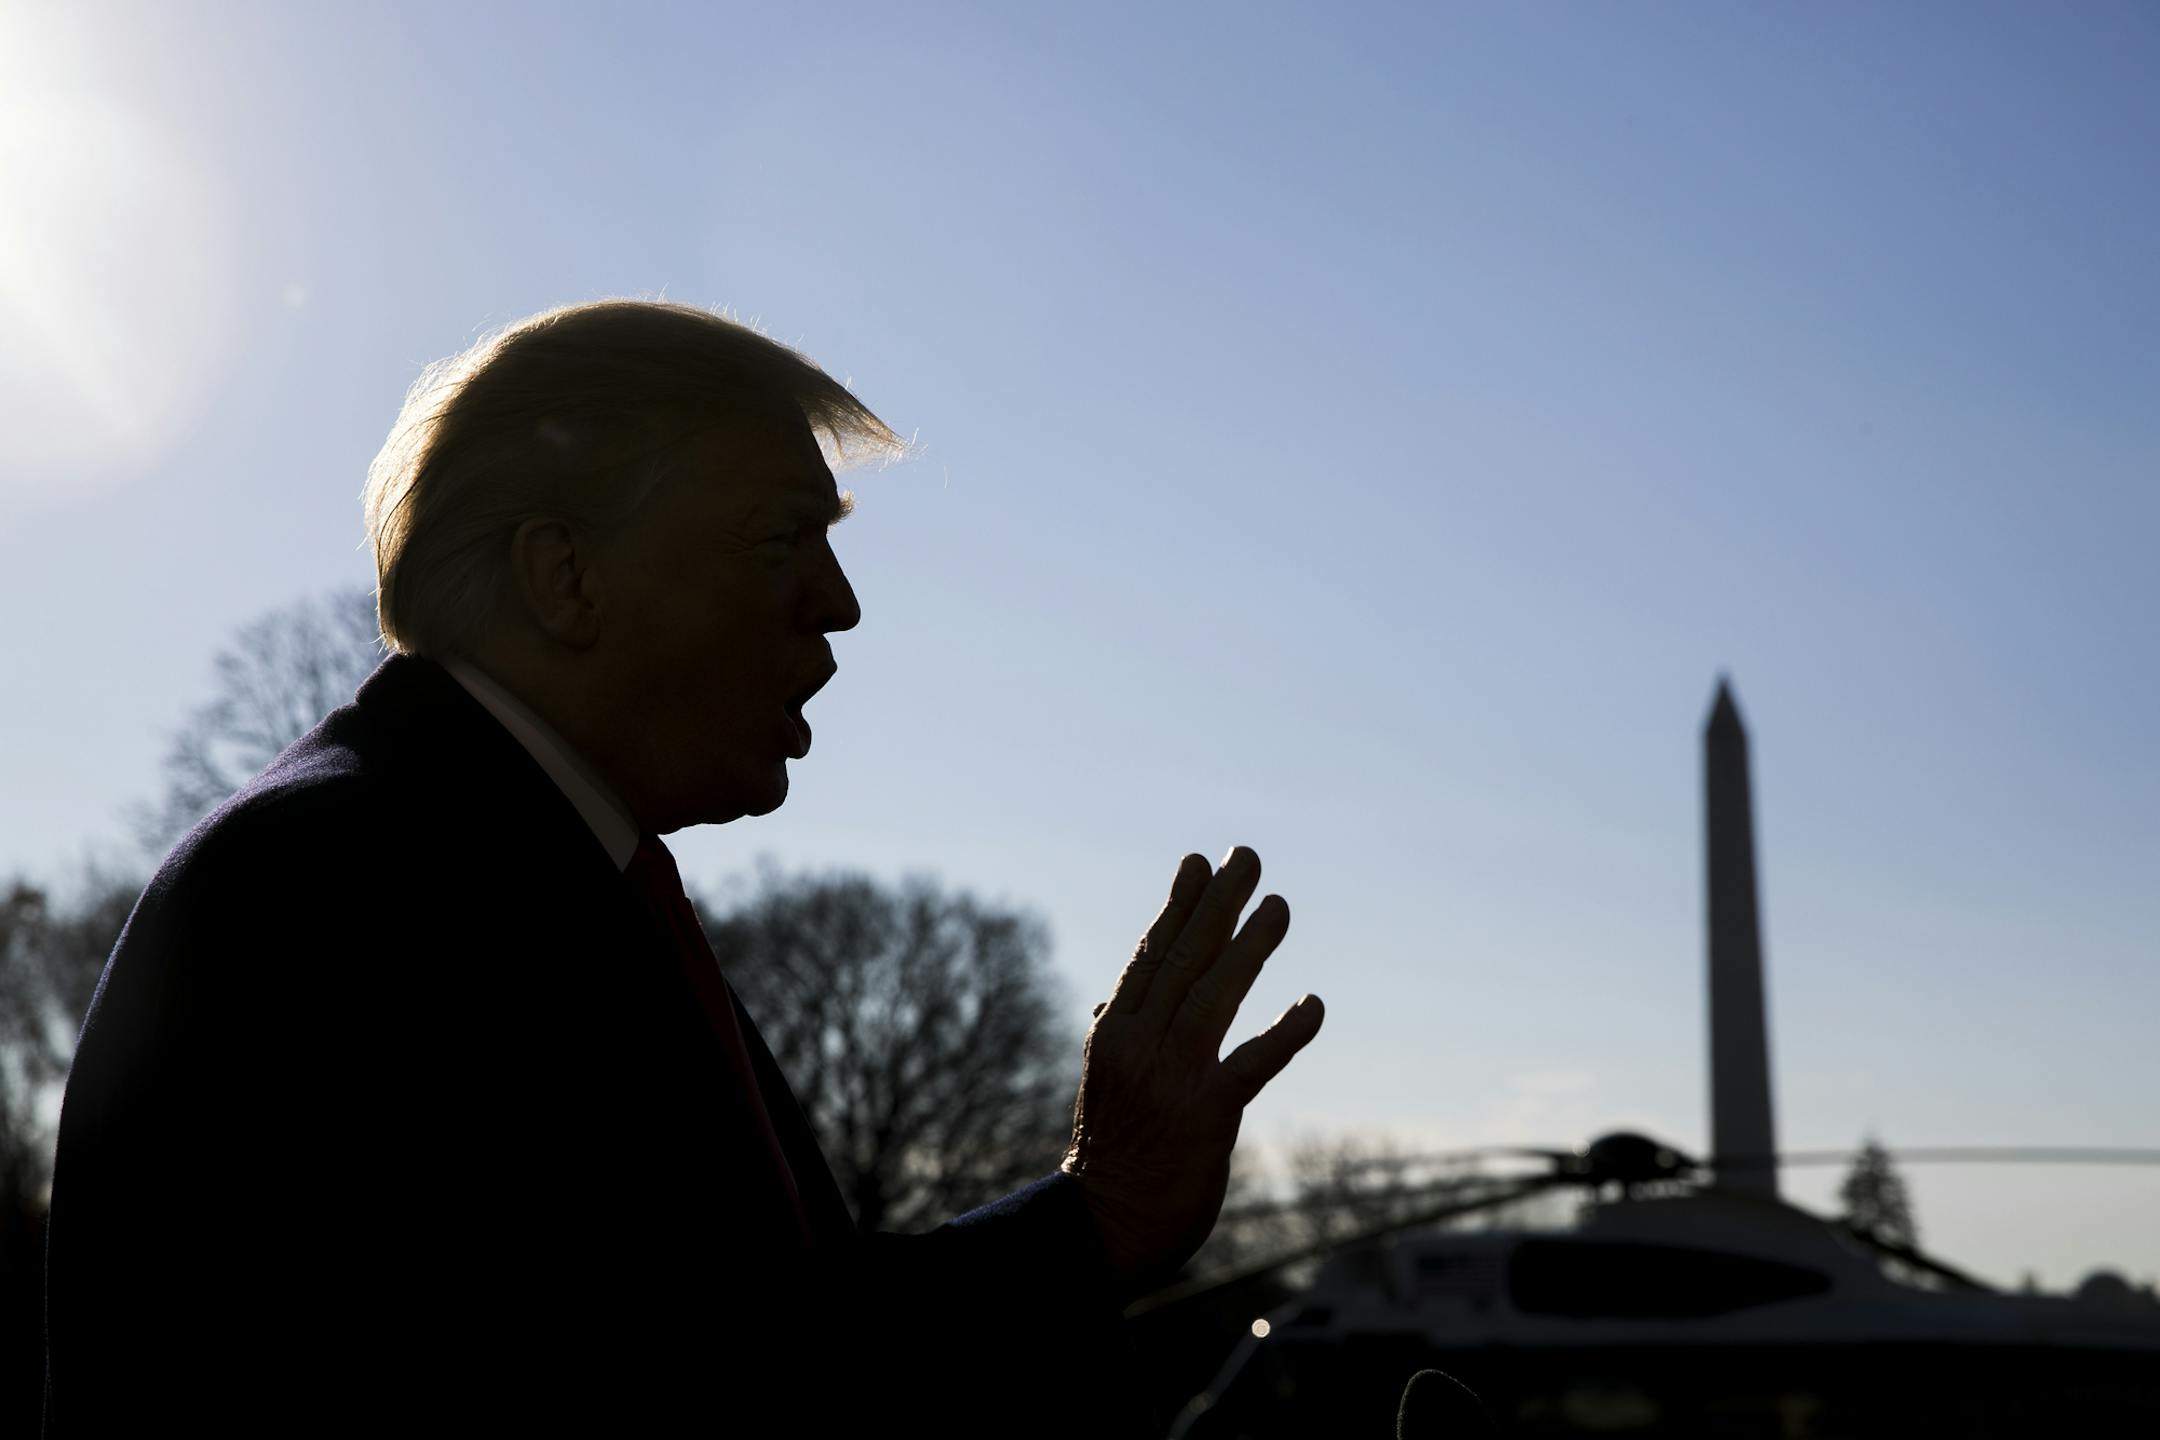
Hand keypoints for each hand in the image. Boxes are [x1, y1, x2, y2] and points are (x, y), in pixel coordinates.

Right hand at [1061, 847, 1323, 1284]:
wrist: (1106, 1229)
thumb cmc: (1112, 1155)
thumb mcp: (1105, 1084)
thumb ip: (1116, 1038)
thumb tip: (1110, 999)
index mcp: (1114, 1034)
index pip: (1150, 957)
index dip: (1178, 908)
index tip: (1198, 863)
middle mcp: (1139, 1046)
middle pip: (1183, 961)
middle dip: (1217, 906)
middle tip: (1248, 859)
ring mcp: (1172, 1079)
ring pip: (1214, 997)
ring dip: (1250, 948)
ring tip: (1279, 907)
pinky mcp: (1206, 1117)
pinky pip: (1251, 1064)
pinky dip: (1284, 1032)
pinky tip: (1314, 1004)